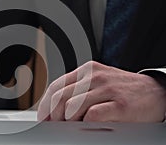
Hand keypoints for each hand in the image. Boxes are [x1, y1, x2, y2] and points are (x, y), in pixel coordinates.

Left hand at [37, 61, 165, 121]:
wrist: (156, 92)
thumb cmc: (122, 90)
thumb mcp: (98, 83)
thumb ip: (78, 91)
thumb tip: (55, 110)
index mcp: (86, 71)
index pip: (56, 86)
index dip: (45, 105)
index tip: (43, 118)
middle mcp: (95, 77)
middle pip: (60, 97)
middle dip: (53, 116)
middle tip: (55, 126)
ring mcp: (107, 89)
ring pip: (73, 107)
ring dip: (69, 121)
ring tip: (75, 126)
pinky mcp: (120, 104)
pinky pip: (92, 116)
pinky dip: (86, 124)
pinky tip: (90, 126)